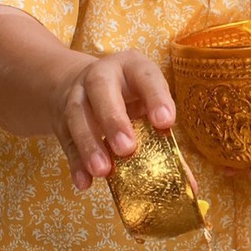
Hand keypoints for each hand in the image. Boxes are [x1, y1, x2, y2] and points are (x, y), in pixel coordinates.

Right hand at [51, 50, 175, 190]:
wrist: (83, 85)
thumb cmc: (129, 96)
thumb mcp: (147, 102)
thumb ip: (164, 137)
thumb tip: (188, 184)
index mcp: (132, 67)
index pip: (146, 76)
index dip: (156, 97)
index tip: (165, 123)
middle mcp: (101, 75)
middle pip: (101, 89)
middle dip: (114, 119)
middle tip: (127, 148)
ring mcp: (77, 94)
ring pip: (77, 114)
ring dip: (90, 144)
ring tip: (103, 170)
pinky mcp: (61, 118)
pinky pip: (65, 139)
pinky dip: (74, 161)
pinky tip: (84, 181)